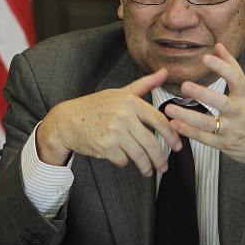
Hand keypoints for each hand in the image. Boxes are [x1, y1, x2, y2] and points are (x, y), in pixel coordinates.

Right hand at [35, 69, 181, 176]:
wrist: (67, 120)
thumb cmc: (95, 106)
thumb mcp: (120, 92)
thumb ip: (144, 84)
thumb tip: (165, 72)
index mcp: (130, 101)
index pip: (159, 120)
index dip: (171, 135)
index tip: (177, 146)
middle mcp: (124, 115)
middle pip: (151, 142)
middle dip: (160, 158)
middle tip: (164, 167)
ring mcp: (114, 131)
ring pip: (139, 155)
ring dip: (146, 166)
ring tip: (149, 171)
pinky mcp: (105, 146)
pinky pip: (123, 160)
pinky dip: (125, 163)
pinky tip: (124, 161)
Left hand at [163, 44, 244, 182]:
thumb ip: (233, 69)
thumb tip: (219, 46)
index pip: (236, 78)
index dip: (221, 67)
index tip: (205, 58)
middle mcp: (239, 113)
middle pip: (220, 102)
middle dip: (202, 94)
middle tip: (184, 85)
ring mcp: (231, 130)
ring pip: (207, 123)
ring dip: (187, 116)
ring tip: (169, 108)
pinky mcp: (224, 144)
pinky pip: (203, 138)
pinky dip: (187, 131)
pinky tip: (174, 124)